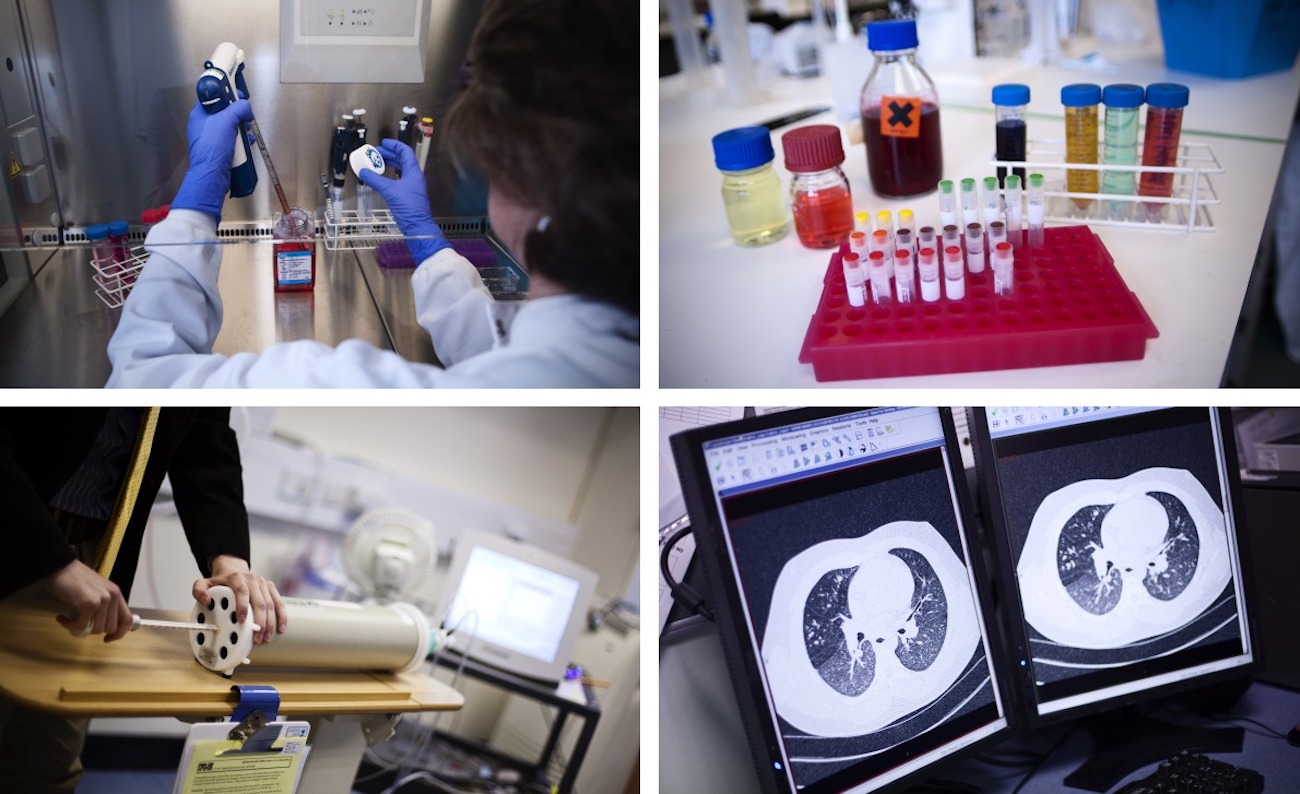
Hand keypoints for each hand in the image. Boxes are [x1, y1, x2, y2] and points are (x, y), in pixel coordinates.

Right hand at [42, 560, 132, 641]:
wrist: (60, 568)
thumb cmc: (75, 580)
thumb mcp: (97, 591)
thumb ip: (104, 606)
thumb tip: (104, 626)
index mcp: (116, 594)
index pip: (127, 620)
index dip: (119, 634)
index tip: (107, 639)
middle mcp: (113, 597)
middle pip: (110, 628)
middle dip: (95, 630)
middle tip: (81, 623)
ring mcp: (102, 600)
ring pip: (96, 629)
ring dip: (81, 628)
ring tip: (70, 618)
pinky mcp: (89, 604)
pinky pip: (81, 626)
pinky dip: (69, 625)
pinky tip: (62, 617)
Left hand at [172, 98, 254, 223]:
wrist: (211, 174)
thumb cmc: (214, 146)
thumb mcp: (227, 121)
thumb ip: (238, 108)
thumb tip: (245, 106)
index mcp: (200, 114)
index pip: (214, 96)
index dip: (227, 93)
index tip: (239, 94)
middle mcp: (204, 124)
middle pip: (224, 110)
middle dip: (238, 112)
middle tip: (246, 115)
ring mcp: (211, 138)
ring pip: (229, 125)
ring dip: (241, 126)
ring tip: (247, 130)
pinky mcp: (219, 149)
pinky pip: (232, 138)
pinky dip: (240, 138)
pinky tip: (247, 141)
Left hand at [193, 555, 286, 644]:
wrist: (233, 569)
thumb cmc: (220, 581)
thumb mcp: (204, 583)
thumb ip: (198, 591)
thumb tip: (206, 602)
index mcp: (236, 578)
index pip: (241, 591)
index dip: (242, 605)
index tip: (241, 620)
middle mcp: (252, 579)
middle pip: (259, 600)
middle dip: (259, 621)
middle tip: (256, 637)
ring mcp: (263, 583)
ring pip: (270, 604)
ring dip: (270, 622)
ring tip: (266, 638)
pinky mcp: (270, 587)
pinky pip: (279, 602)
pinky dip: (281, 615)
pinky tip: (281, 628)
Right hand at [358, 139, 450, 261]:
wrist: (418, 227)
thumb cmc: (409, 208)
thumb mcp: (390, 191)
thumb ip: (375, 180)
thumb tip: (363, 171)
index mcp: (414, 172)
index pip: (405, 152)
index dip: (395, 145)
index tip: (384, 143)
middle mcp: (415, 177)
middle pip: (402, 160)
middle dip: (389, 154)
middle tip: (376, 153)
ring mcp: (412, 186)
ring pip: (401, 170)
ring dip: (389, 164)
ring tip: (377, 163)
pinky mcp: (409, 195)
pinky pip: (399, 179)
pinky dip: (390, 175)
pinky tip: (382, 178)